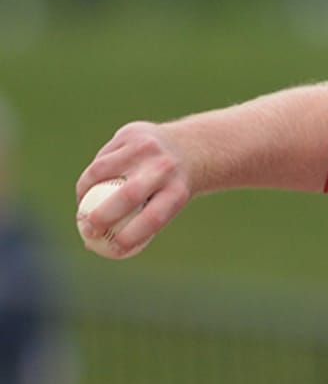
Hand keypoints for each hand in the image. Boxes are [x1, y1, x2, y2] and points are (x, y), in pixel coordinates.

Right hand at [75, 121, 194, 258]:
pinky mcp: (130, 134)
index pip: (153, 219)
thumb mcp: (167, 205)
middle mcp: (164, 169)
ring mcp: (146, 149)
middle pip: (128, 196)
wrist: (189, 148)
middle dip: (102, 216)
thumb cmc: (172, 187)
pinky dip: (92, 175)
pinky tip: (87, 187)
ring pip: (104, 171)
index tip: (111, 248)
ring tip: (82, 206)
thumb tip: (93, 247)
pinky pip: (102, 158)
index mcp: (178, 191)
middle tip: (86, 229)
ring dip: (85, 191)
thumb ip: (136, 224)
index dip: (130, 237)